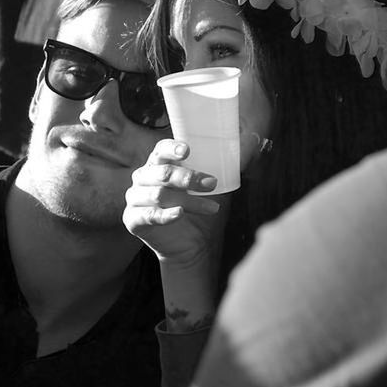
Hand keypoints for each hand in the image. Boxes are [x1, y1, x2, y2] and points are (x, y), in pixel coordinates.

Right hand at [123, 139, 226, 268]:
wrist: (190, 245)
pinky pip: (148, 215)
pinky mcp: (133, 219)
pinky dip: (165, 215)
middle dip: (188, 177)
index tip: (187, 150)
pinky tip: (179, 214)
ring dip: (188, 200)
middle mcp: (142, 179)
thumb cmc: (198, 210)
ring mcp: (135, 199)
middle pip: (161, 173)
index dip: (171, 148)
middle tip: (211, 183)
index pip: (159, 151)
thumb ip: (225, 165)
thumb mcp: (212, 186)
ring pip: (159, 194)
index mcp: (156, 165)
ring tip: (211, 208)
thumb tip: (253, 141)